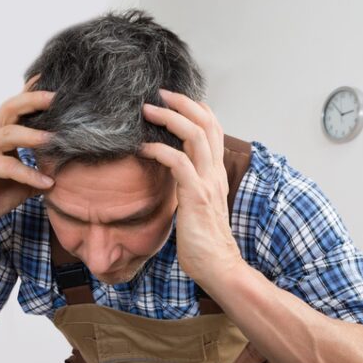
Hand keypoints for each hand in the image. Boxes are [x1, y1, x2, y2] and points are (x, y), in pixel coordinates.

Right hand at [0, 76, 55, 234]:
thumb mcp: (19, 183)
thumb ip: (37, 171)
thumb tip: (64, 169)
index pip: (16, 107)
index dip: (31, 91)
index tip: (51, 78)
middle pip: (11, 108)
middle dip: (33, 100)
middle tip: (57, 98)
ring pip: (9, 134)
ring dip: (32, 135)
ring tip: (53, 138)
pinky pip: (8, 166)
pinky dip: (28, 174)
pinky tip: (45, 183)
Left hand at [138, 89, 243, 285]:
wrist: (219, 268)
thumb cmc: (204, 245)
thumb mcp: (197, 208)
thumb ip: (190, 189)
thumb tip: (174, 180)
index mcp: (216, 174)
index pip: (213, 130)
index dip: (196, 110)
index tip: (174, 101)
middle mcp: (215, 173)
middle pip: (207, 123)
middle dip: (182, 103)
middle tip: (159, 94)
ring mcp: (207, 183)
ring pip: (195, 135)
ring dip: (169, 118)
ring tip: (148, 110)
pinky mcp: (196, 196)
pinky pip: (178, 162)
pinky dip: (159, 150)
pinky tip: (143, 149)